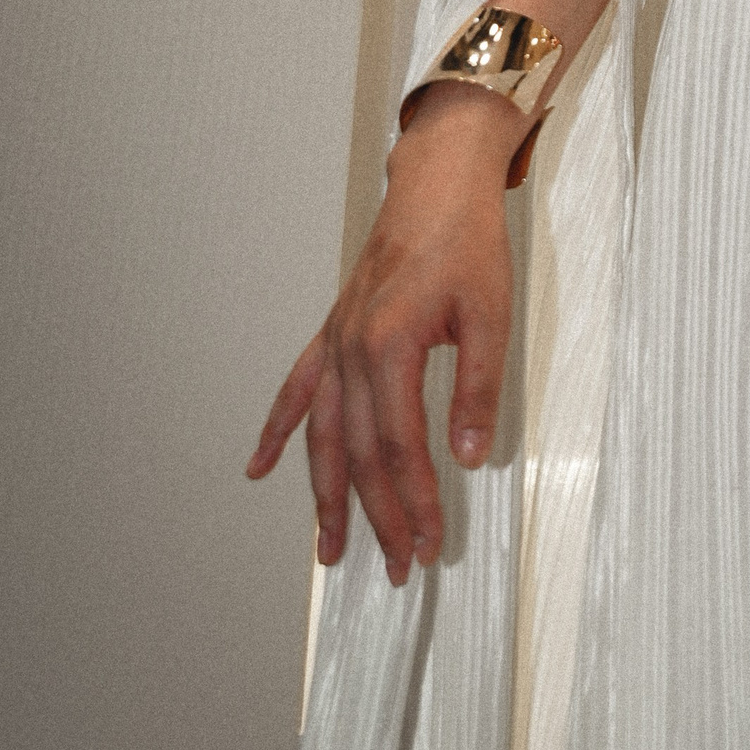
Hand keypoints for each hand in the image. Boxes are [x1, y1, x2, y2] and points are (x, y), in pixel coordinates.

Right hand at [245, 87, 522, 582]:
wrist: (438, 182)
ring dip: (323, 496)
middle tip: (394, 567)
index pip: (400, 448)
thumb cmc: (466, 241)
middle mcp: (351, 349)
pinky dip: (278, 430)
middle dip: (377, 517)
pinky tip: (259, 468)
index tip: (429, 545)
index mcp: (389, 346)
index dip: (416, 502)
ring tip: (328, 550)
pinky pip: (297, 388)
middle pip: (358, 455)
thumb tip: (470, 458)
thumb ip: (478, 389)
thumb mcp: (490, 314)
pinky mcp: (334, 330)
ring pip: (321, 435)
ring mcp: (336, 340)